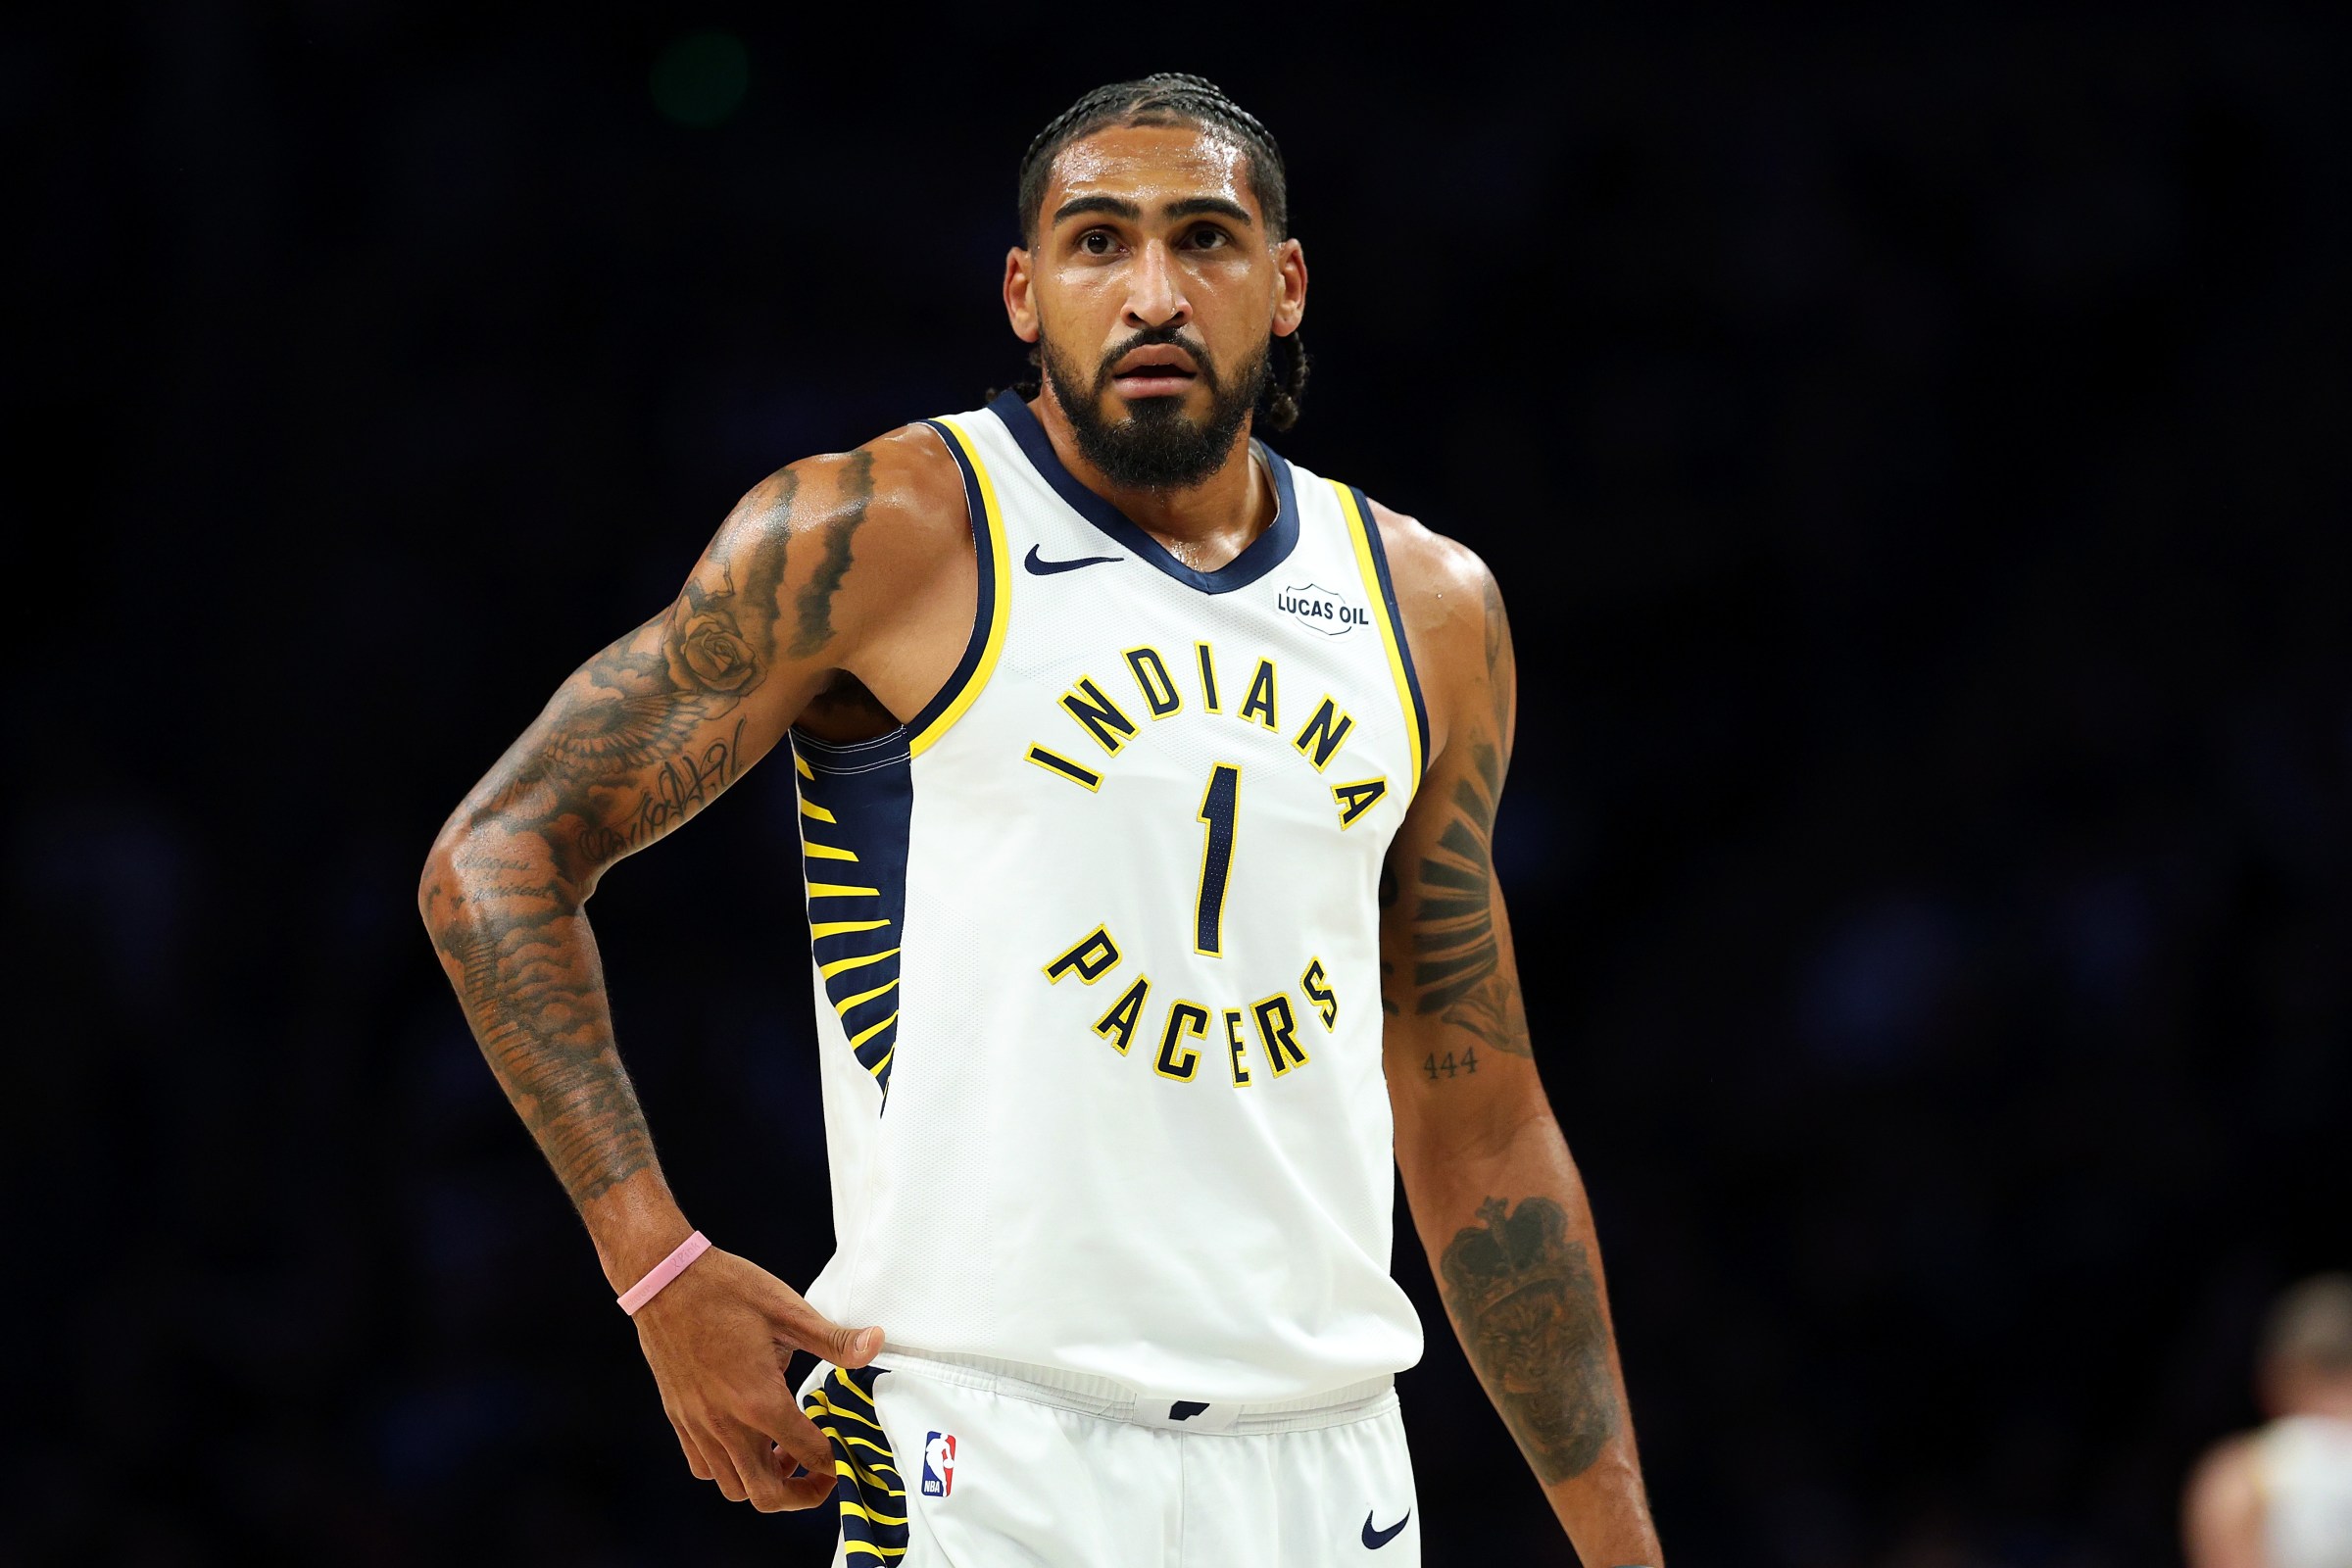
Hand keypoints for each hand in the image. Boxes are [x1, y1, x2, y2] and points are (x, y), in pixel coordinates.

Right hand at [630, 1245, 884, 1511]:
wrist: (663, 1279)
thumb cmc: (726, 1290)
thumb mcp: (788, 1309)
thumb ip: (834, 1338)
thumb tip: (877, 1343)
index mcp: (759, 1400)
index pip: (809, 1453)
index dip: (836, 1462)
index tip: (848, 1454)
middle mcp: (726, 1424)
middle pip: (767, 1495)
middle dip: (802, 1495)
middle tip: (821, 1474)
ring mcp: (698, 1426)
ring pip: (733, 1487)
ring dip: (764, 1481)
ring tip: (784, 1451)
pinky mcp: (680, 1419)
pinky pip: (704, 1467)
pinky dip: (729, 1468)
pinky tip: (747, 1438)